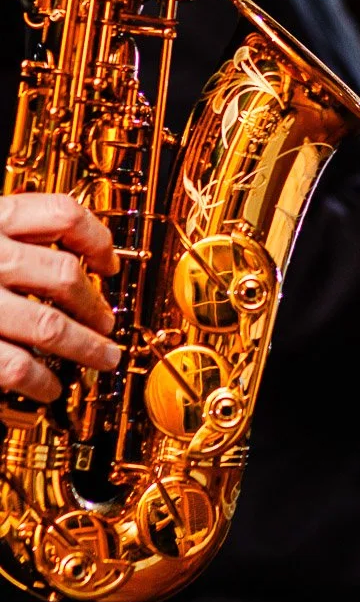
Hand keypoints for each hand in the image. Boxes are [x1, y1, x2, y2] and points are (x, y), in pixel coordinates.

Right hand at [0, 193, 120, 401]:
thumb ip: (8, 232)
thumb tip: (73, 251)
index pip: (62, 213)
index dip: (97, 238)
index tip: (107, 262)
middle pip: (66, 274)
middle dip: (96, 304)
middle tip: (107, 322)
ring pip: (50, 325)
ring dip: (85, 347)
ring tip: (101, 358)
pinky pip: (15, 365)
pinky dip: (41, 380)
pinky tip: (50, 388)